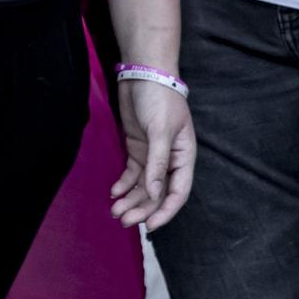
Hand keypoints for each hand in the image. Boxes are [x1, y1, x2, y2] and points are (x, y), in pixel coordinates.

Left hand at [110, 76, 194, 229]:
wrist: (143, 73)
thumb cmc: (159, 99)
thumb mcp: (161, 131)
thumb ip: (158, 164)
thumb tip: (155, 193)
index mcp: (184, 157)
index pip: (178, 192)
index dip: (165, 211)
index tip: (150, 226)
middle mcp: (169, 160)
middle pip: (157, 192)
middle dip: (142, 208)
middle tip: (124, 221)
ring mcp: (152, 154)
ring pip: (143, 185)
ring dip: (131, 199)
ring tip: (115, 212)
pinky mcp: (137, 147)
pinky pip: (131, 172)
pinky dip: (123, 184)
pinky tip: (114, 193)